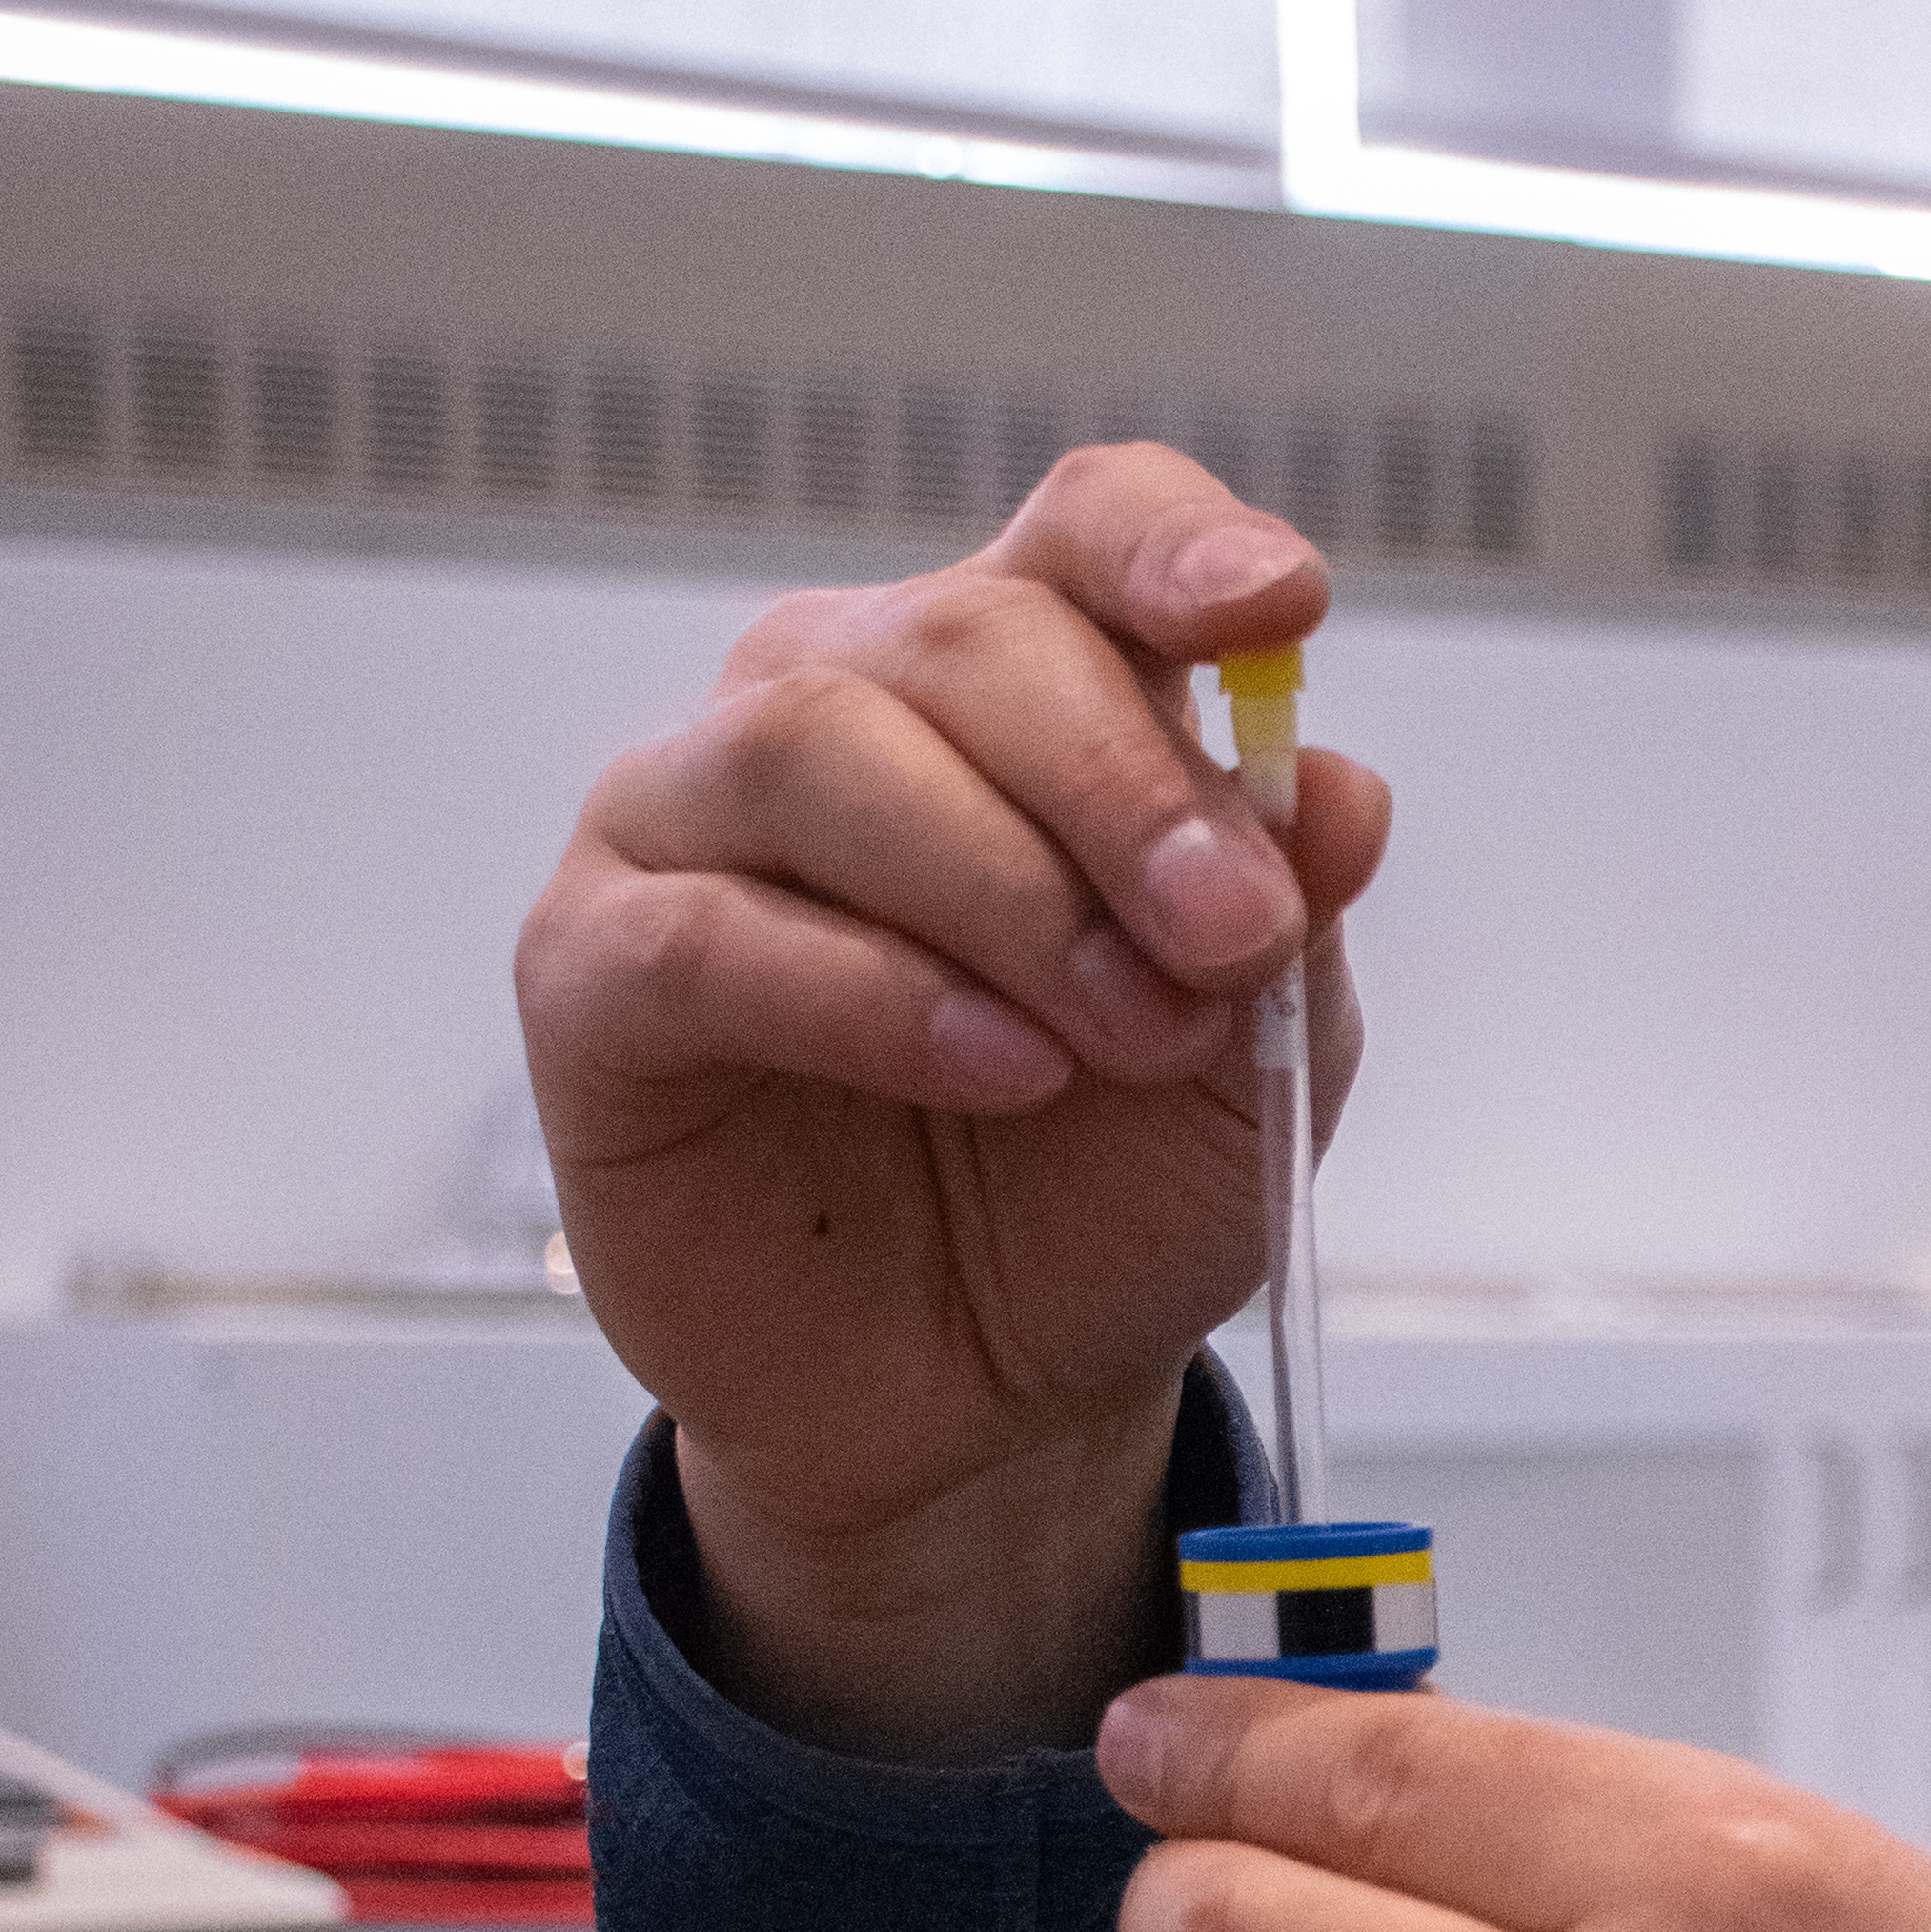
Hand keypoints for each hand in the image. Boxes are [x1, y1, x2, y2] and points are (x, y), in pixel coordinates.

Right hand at [515, 452, 1392, 1753]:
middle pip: (966, 638)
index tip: (1277, 609)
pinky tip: (994, 1069)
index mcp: (1013, 690)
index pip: (1082, 530)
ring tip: (1116, 1035)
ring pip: (817, 749)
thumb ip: (1288, 916)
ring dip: (1003, 892)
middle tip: (1225, 940)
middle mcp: (836, 708)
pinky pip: (710, 933)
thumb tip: (1337, 789)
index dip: (1172, 544)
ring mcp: (691, 825)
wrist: (973, 1401)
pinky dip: (871, 994)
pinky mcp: (594, 970)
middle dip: (1121, 786)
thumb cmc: (1091, 1195)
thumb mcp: (1254, 1065)